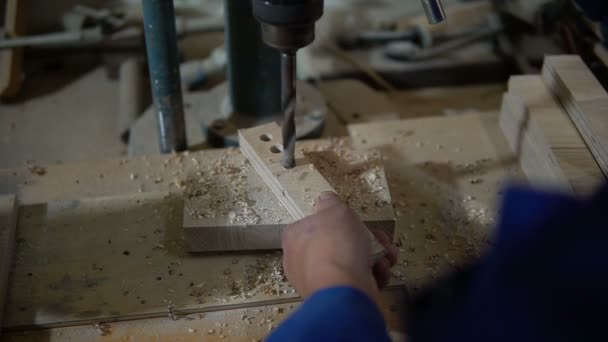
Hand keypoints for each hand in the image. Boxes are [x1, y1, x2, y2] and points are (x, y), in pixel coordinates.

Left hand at [281, 192, 397, 299]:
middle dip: (364, 239)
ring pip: (351, 262)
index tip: (352, 219)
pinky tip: (380, 271)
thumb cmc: (335, 246)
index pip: (313, 224)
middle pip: (338, 243)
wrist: (345, 290)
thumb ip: (330, 202)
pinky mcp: (338, 297)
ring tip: (385, 255)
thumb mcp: (334, 209)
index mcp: (295, 238)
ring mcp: (319, 281)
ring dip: (374, 256)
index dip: (336, 220)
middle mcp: (302, 261)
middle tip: (378, 238)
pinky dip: (373, 274)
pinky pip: (357, 280)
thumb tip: (326, 200)